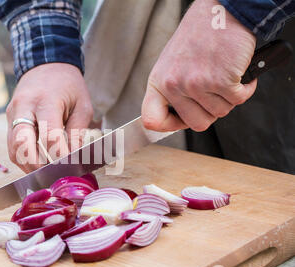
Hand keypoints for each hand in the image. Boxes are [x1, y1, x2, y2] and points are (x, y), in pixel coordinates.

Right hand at [6, 63, 92, 172]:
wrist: (46, 65)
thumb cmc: (68, 86)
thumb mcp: (82, 105)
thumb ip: (78, 132)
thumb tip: (75, 159)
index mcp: (45, 101)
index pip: (49, 136)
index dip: (59, 156)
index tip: (69, 168)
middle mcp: (23, 107)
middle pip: (22, 144)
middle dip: (35, 165)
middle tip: (50, 178)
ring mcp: (12, 113)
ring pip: (12, 148)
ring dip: (26, 165)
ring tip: (43, 175)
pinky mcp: (9, 119)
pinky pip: (11, 145)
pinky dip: (22, 158)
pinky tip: (35, 164)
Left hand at [142, 0, 256, 131]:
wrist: (220, 10)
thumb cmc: (199, 35)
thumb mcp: (173, 63)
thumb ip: (173, 90)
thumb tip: (180, 118)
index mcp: (158, 82)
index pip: (151, 119)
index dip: (168, 125)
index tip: (181, 121)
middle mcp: (173, 85)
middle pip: (196, 124)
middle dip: (210, 112)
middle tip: (214, 94)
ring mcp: (196, 84)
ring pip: (220, 113)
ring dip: (228, 98)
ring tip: (224, 76)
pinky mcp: (220, 81)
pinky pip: (238, 100)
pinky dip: (245, 89)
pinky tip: (238, 73)